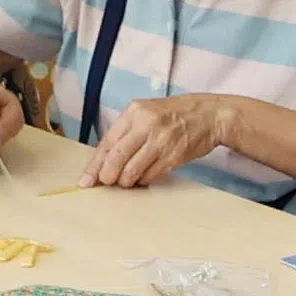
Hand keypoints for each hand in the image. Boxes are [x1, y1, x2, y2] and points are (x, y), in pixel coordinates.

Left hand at [87, 92, 252, 190]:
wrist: (210, 115)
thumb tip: (104, 160)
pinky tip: (144, 177)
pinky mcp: (174, 155)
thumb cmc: (175, 114)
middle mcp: (146, 124)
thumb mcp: (146, 113)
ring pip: (132, 171)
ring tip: (127, 181)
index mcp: (134, 112)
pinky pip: (151, 175)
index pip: (107, 142)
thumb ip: (126, 132)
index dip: (95, 165)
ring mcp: (161, 140)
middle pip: (117, 158)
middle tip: (106, 183)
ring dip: (126, 181)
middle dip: (107, 176)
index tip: (86, 180)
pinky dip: (143, 180)